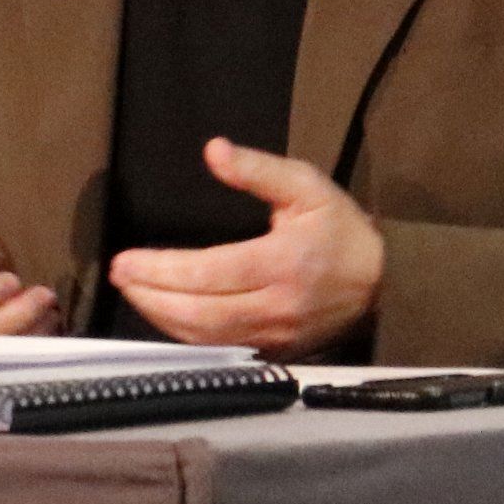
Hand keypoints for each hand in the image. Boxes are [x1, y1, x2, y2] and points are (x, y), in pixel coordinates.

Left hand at [107, 139, 382, 353]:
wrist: (384, 284)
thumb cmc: (340, 231)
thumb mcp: (307, 187)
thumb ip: (258, 170)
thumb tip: (214, 150)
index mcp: (283, 264)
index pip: (209, 272)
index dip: (161, 269)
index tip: (124, 261)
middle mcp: (276, 307)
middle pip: (198, 312)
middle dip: (150, 295)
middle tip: (119, 276)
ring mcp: (275, 336)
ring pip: (203, 338)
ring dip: (159, 317)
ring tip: (133, 291)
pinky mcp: (274, 353)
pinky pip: (218, 350)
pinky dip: (183, 336)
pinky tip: (162, 315)